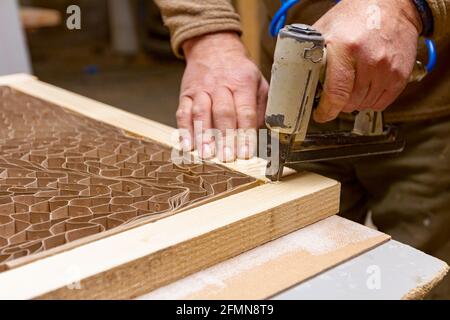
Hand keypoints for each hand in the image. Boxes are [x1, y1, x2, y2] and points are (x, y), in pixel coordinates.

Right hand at [177, 32, 268, 161]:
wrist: (213, 47)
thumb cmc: (238, 71)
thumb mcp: (258, 82)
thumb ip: (260, 107)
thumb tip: (258, 133)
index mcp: (243, 83)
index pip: (245, 112)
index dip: (245, 135)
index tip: (245, 154)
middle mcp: (221, 86)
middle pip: (223, 114)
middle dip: (225, 138)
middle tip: (227, 158)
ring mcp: (201, 90)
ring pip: (201, 113)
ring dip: (203, 136)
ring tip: (206, 155)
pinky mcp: (186, 94)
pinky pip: (183, 112)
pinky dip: (184, 130)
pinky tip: (187, 145)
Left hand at [312, 0, 421, 122]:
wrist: (392, 6)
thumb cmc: (356, 16)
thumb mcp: (326, 30)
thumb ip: (311, 54)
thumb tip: (296, 77)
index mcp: (346, 48)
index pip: (336, 93)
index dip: (326, 110)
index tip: (321, 114)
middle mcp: (369, 59)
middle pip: (350, 102)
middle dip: (338, 103)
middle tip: (334, 93)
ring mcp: (387, 68)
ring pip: (364, 105)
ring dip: (355, 101)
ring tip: (351, 85)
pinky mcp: (400, 75)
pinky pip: (381, 103)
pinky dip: (371, 100)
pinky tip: (365, 86)